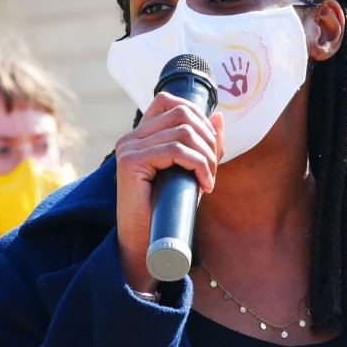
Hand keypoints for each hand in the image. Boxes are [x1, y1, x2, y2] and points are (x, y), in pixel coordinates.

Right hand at [115, 92, 223, 291]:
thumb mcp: (192, 170)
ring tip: (209, 179)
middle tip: (212, 169)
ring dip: (206, 156)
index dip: (198, 117)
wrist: (146, 246)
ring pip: (183, 132)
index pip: (170, 101)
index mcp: (140, 134)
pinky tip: (204, 185)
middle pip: (181, 113)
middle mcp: (130, 137)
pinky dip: (199, 165)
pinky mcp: (130, 163)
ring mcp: (128, 148)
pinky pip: (176, 151)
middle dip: (207, 138)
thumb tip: (218, 116)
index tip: (209, 147)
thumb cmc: (168, 209)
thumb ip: (204, 144)